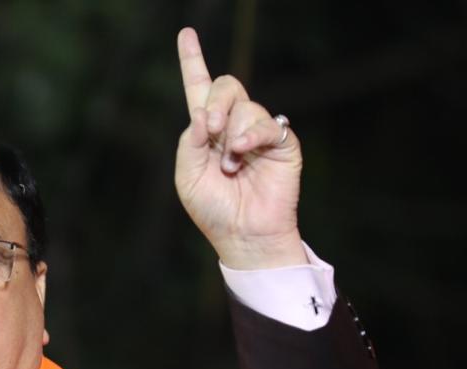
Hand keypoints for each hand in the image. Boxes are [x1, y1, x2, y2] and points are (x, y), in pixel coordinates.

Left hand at [175, 27, 305, 269]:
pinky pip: (268, 123)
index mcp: (206, 132)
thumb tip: (202, 113)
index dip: (192, 61)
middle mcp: (232, 126)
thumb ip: (190, 142)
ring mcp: (258, 132)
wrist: (242, 235)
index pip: (199, 89)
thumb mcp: (187, 176)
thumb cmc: (213, 210)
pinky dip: (252, 135)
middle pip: (226, 85)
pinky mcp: (281, 143)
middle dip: (215, 103)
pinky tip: (243, 153)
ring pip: (245, 105)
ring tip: (230, 166)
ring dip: (232, 134)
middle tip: (211, 130)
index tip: (186, 33)